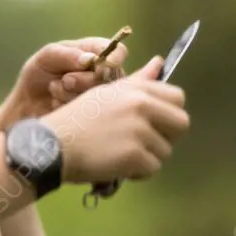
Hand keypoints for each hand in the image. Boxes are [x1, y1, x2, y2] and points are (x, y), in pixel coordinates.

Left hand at [0, 37, 129, 139]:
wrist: (26, 107)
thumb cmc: (38, 76)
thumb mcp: (46, 57)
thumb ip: (66, 54)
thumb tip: (90, 59)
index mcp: (95, 53)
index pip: (117, 51)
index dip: (113, 58)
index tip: (99, 67)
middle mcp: (104, 75)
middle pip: (111, 77)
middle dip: (84, 80)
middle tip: (65, 80)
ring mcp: (102, 97)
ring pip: (101, 96)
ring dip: (72, 93)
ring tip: (55, 90)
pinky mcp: (95, 117)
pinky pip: (90, 113)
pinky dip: (68, 107)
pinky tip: (57, 105)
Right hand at [40, 55, 188, 183]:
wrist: (54, 144)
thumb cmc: (78, 119)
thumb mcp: (107, 93)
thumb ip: (138, 81)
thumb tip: (159, 62)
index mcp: (137, 89)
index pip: (178, 98)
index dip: (169, 112)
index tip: (154, 122)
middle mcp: (142, 106)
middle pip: (182, 124)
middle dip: (167, 136)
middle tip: (143, 142)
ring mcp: (140, 130)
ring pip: (165, 151)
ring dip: (148, 157)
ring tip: (121, 154)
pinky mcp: (135, 155)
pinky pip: (152, 169)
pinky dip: (137, 173)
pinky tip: (118, 166)